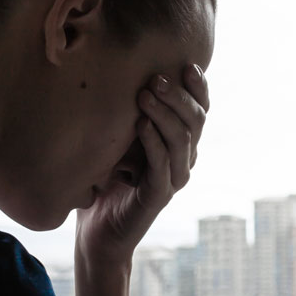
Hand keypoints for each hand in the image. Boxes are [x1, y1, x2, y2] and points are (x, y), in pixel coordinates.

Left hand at [75, 63, 208, 265]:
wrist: (96, 231)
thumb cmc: (103, 181)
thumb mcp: (116, 140)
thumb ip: (127, 113)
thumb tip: (118, 70)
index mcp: (179, 144)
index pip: (199, 111)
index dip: (198, 89)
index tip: (187, 64)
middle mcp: (183, 160)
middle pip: (196, 121)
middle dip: (179, 96)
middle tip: (157, 77)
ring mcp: (173, 179)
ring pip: (182, 140)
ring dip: (165, 113)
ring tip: (146, 93)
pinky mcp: (159, 196)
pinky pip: (162, 165)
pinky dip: (153, 142)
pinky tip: (141, 124)